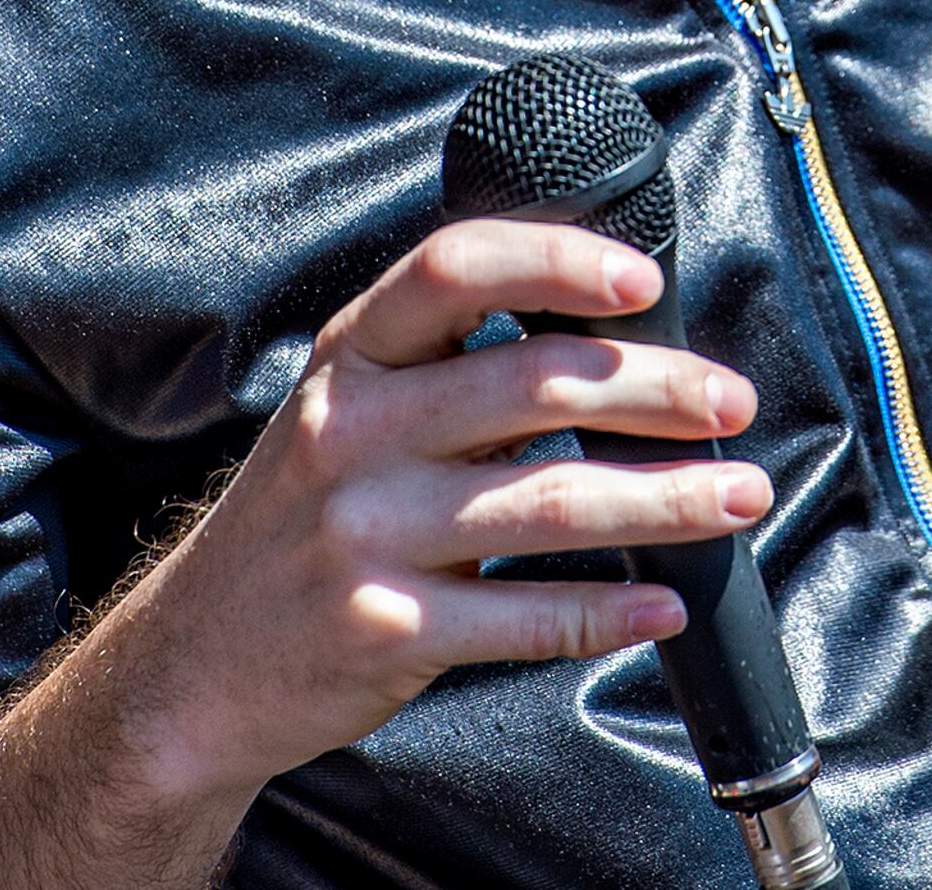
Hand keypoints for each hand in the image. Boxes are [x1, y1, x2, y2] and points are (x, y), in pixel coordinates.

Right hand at [71, 218, 770, 816]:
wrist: (191, 668)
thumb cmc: (303, 522)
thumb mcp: (345, 414)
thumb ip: (450, 370)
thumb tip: (615, 341)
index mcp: (351, 359)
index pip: (455, 270)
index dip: (558, 262)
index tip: (644, 281)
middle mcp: (351, 433)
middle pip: (533, 384)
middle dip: (658, 388)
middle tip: (732, 402)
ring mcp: (364, 534)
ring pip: (552, 502)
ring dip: (668, 499)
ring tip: (740, 495)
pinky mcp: (385, 631)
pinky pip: (527, 618)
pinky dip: (611, 609)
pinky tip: (667, 601)